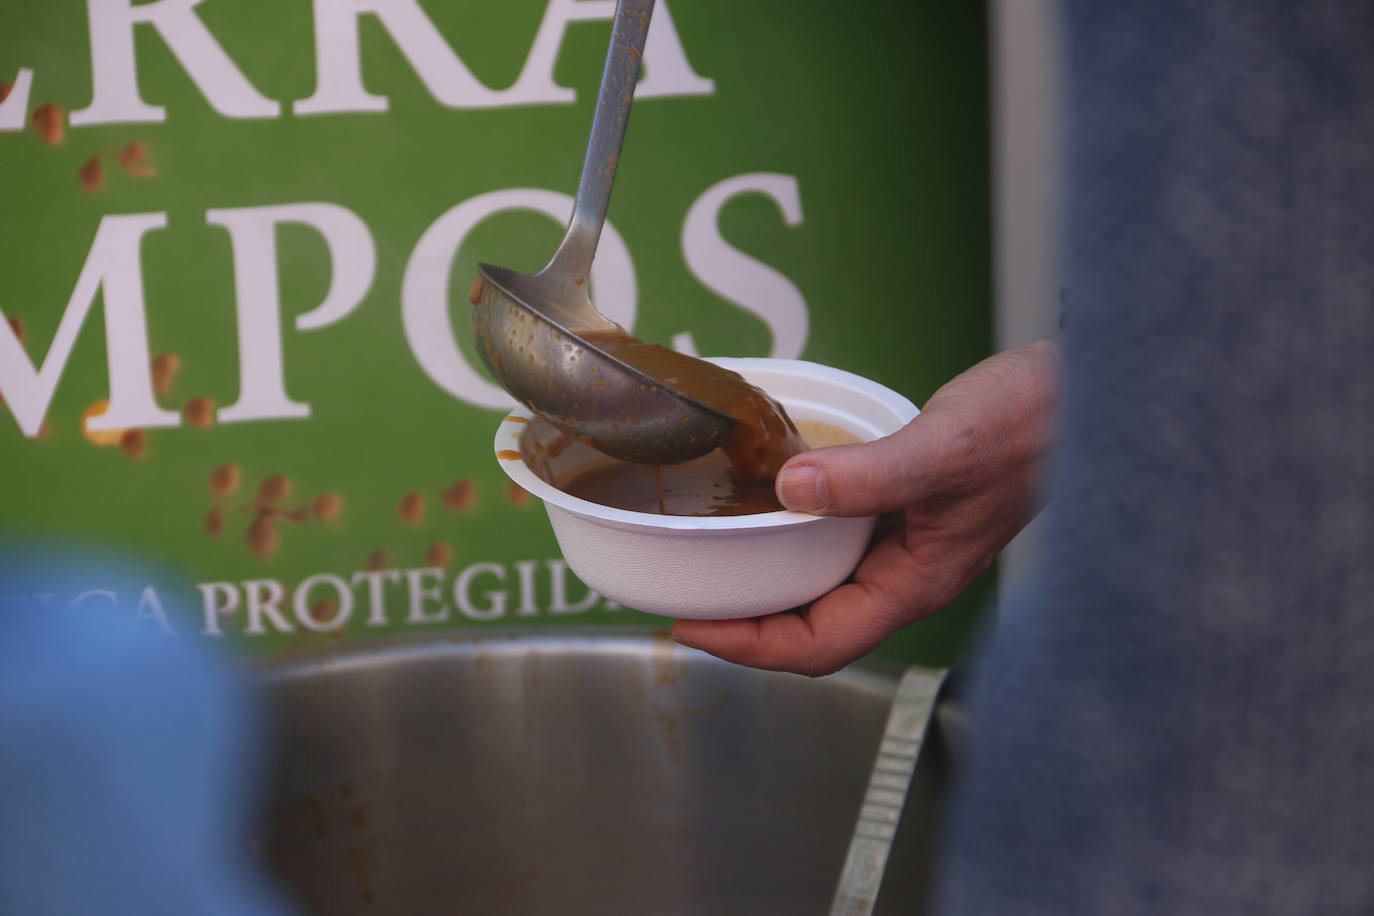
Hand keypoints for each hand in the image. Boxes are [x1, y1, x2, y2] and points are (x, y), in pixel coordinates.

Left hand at [671, 339, 1060, 675]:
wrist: (1077, 394)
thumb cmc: (1030, 424)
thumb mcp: (945, 447)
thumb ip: (871, 474)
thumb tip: (790, 488)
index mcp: (916, 582)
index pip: (820, 645)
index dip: (750, 646)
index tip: (692, 626)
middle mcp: (907, 575)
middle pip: (813, 628)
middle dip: (746, 625)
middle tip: (684, 599)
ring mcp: (906, 547)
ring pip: (823, 588)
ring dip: (766, 584)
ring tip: (710, 563)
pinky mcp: (905, 514)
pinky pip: (837, 544)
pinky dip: (793, 538)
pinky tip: (767, 507)